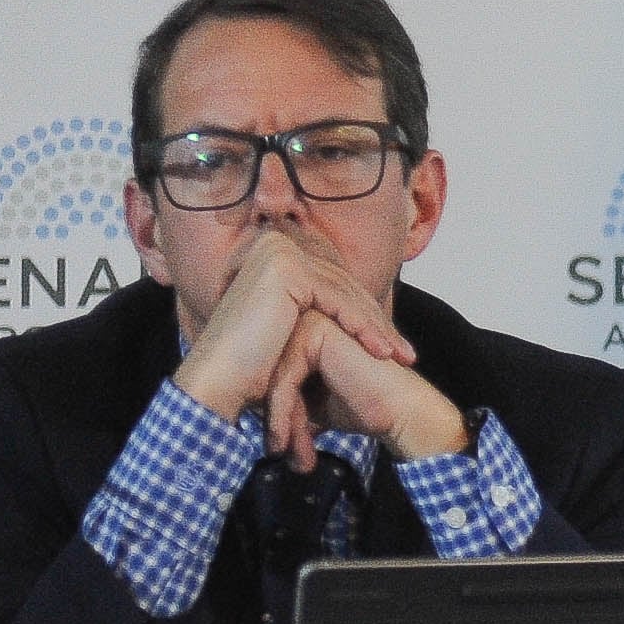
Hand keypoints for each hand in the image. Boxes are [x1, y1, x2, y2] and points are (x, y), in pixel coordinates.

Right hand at [177, 232, 417, 466]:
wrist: (218, 382)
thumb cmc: (251, 363)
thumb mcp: (293, 325)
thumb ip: (318, 305)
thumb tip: (358, 301)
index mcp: (271, 249)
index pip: (332, 282)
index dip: (364, 315)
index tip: (392, 346)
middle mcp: (271, 242)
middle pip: (340, 286)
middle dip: (376, 322)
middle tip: (406, 353)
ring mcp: (277, 251)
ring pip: (343, 293)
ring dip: (377, 328)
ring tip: (402, 358)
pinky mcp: (284, 267)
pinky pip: (336, 299)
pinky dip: (363, 327)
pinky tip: (383, 352)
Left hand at [283, 304, 469, 464]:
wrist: (401, 411)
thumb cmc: (367, 407)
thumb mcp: (312, 400)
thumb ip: (288, 393)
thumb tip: (250, 408)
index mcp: (308, 330)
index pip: (273, 372)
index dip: (276, 412)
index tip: (281, 447)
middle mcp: (309, 318)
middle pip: (271, 373)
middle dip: (276, 417)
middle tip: (279, 452)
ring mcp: (312, 320)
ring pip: (274, 376)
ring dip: (279, 420)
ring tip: (283, 451)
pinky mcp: (316, 332)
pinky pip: (285, 377)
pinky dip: (283, 414)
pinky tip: (288, 441)